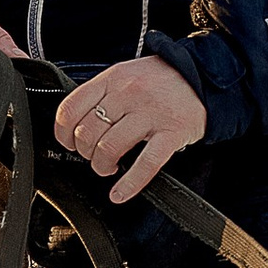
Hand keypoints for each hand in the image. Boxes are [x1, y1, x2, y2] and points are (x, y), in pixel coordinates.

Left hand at [53, 55, 206, 205]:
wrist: (203, 76)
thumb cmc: (162, 79)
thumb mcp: (126, 74)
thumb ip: (103, 94)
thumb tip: (77, 124)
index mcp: (112, 79)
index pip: (71, 108)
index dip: (64, 133)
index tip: (69, 143)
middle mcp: (128, 94)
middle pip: (88, 132)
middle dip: (85, 153)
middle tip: (94, 156)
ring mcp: (151, 113)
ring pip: (109, 147)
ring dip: (102, 166)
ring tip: (108, 167)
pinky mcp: (172, 132)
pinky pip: (146, 163)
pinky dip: (130, 184)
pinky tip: (120, 193)